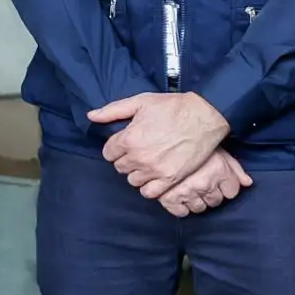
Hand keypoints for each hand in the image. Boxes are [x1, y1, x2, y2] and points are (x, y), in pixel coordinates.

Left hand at [88, 93, 229, 196]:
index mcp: (129, 139)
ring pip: (133, 181)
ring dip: (138, 173)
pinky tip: (155, 175)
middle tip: (140, 150)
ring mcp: (154, 170)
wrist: (204, 116)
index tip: (126, 143)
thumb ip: (112, 111)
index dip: (117, 147)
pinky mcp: (169, 179)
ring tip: (149, 162)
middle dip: (127, 159)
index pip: (109, 153)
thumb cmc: (172, 107)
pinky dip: (149, 186)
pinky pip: (149, 192)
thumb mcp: (140, 102)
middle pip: (120, 168)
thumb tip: (91, 116)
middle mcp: (138, 157)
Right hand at [158, 149, 252, 216]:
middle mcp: (205, 183)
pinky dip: (180, 206)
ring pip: (199, 208)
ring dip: (196, 199)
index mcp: (219, 170)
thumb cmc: (192, 140)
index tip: (219, 180)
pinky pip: (181, 212)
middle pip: (216, 201)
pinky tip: (180, 195)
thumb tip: (248, 183)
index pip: (232, 192)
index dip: (226, 186)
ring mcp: (187, 192)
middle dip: (211, 193)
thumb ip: (235, 167)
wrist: (161, 134)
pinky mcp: (169, 198)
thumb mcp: (216, 148)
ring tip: (190, 186)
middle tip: (202, 181)